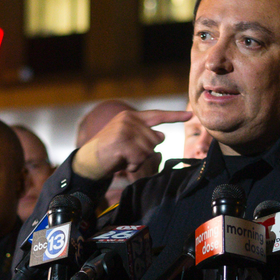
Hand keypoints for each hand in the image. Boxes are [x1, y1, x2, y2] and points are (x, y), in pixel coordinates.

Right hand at [72, 109, 190, 180]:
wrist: (89, 161)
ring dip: (138, 159)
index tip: (190, 115)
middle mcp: (129, 119)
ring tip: (123, 157)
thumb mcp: (130, 141)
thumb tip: (162, 136)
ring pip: (149, 149)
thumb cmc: (111, 152)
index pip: (157, 115)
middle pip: (155, 140)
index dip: (174, 117)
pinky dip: (133, 164)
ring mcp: (125, 129)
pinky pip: (139, 157)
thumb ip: (146, 136)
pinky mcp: (121, 141)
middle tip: (128, 154)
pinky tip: (122, 161)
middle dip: (145, 152)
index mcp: (132, 117)